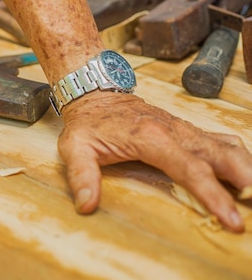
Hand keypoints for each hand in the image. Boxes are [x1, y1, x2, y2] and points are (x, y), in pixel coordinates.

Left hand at [57, 91, 251, 232]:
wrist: (94, 91)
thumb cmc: (87, 122)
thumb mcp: (75, 147)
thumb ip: (81, 175)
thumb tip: (87, 204)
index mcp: (151, 138)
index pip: (191, 170)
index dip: (213, 195)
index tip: (232, 219)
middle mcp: (175, 131)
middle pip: (222, 155)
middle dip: (246, 180)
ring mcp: (184, 128)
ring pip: (227, 146)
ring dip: (247, 168)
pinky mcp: (186, 129)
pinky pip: (221, 140)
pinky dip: (238, 156)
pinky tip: (245, 172)